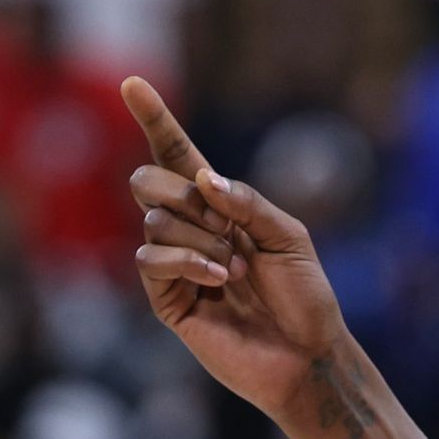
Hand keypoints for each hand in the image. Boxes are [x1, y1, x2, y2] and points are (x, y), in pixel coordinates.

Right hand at [121, 77, 347, 415]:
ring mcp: (175, 265)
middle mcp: (191, 230)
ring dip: (201, 238)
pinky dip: (186, 260)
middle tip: (223, 227)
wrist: (306, 356)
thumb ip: (248, 203)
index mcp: (221, 207)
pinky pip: (151, 259)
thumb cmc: (306, 298)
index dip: (155, 120)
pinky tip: (217, 277)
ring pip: (154, 220)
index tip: (132, 81)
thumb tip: (204, 180)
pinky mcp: (167, 300)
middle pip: (149, 181)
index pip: (177, 155)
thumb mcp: (290, 237)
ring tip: (235, 270)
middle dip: (181, 193)